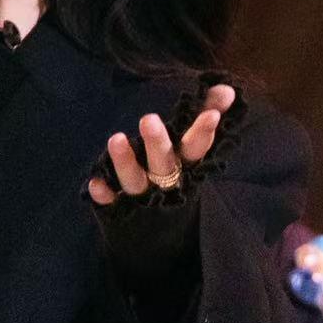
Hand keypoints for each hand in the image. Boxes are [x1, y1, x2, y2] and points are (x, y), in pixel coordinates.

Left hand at [87, 83, 235, 204]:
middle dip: (157, 143)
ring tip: (116, 138)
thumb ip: (208, 114)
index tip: (211, 115)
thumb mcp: (193, 148)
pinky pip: (112, 202)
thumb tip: (228, 87)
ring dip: (125, 162)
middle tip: (148, 118)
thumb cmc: (178, 177)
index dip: (203, 133)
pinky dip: (105, 194)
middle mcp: (166, 181)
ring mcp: (144, 197)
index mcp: (184, 165)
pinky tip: (95, 183)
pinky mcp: (122, 209)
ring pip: (135, 180)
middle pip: (163, 162)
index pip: (196, 147)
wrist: (162, 235)